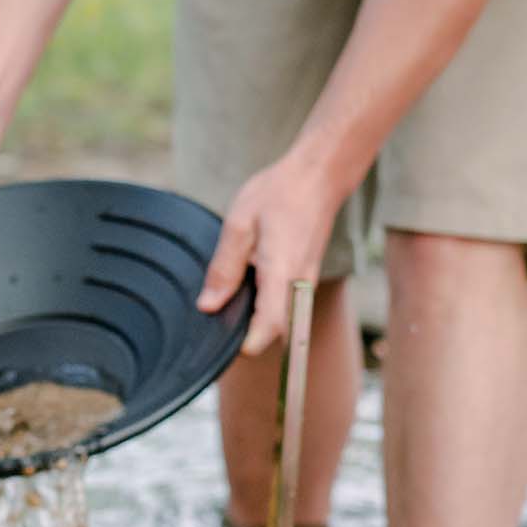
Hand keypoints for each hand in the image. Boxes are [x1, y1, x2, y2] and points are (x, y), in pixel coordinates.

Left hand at [196, 152, 342, 353]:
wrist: (318, 179)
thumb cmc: (279, 194)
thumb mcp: (240, 224)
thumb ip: (224, 267)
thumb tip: (209, 305)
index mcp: (281, 270)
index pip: (271, 323)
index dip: (251, 342)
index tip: (232, 347)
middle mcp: (299, 283)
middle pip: (277, 330)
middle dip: (250, 336)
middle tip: (220, 323)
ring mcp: (306, 284)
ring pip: (283, 321)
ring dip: (259, 322)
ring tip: (232, 302)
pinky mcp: (306, 281)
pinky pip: (286, 306)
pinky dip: (267, 308)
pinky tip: (247, 288)